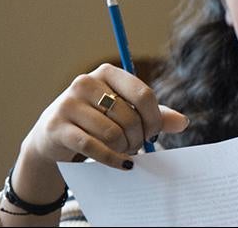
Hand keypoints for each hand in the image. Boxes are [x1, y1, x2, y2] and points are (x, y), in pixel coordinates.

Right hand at [17, 63, 188, 170]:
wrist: (53, 136)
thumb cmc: (98, 120)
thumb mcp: (127, 112)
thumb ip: (156, 115)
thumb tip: (183, 122)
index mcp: (107, 72)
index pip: (143, 94)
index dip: (154, 119)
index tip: (154, 133)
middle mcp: (85, 83)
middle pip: (129, 117)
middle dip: (138, 137)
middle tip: (135, 145)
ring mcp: (67, 104)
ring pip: (112, 133)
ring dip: (124, 148)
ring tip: (124, 150)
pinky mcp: (56, 127)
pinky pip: (93, 147)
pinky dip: (112, 159)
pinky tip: (122, 164)